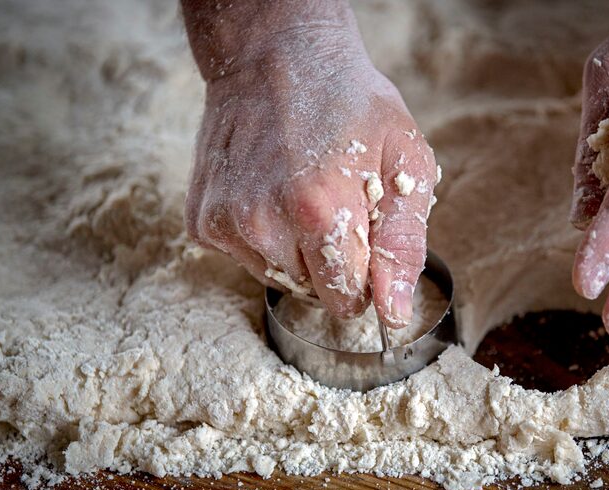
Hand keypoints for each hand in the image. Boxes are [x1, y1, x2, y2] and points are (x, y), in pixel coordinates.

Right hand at [182, 3, 437, 326]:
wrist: (275, 57)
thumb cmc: (351, 104)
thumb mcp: (406, 162)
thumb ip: (403, 245)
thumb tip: (393, 313)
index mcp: (320, 213)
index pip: (347, 300)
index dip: (364, 276)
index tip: (364, 238)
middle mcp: (263, 224)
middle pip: (312, 293)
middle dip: (332, 262)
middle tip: (335, 203)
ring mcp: (226, 223)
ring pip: (278, 278)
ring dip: (296, 251)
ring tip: (302, 193)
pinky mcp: (203, 222)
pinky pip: (245, 258)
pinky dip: (262, 238)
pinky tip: (271, 193)